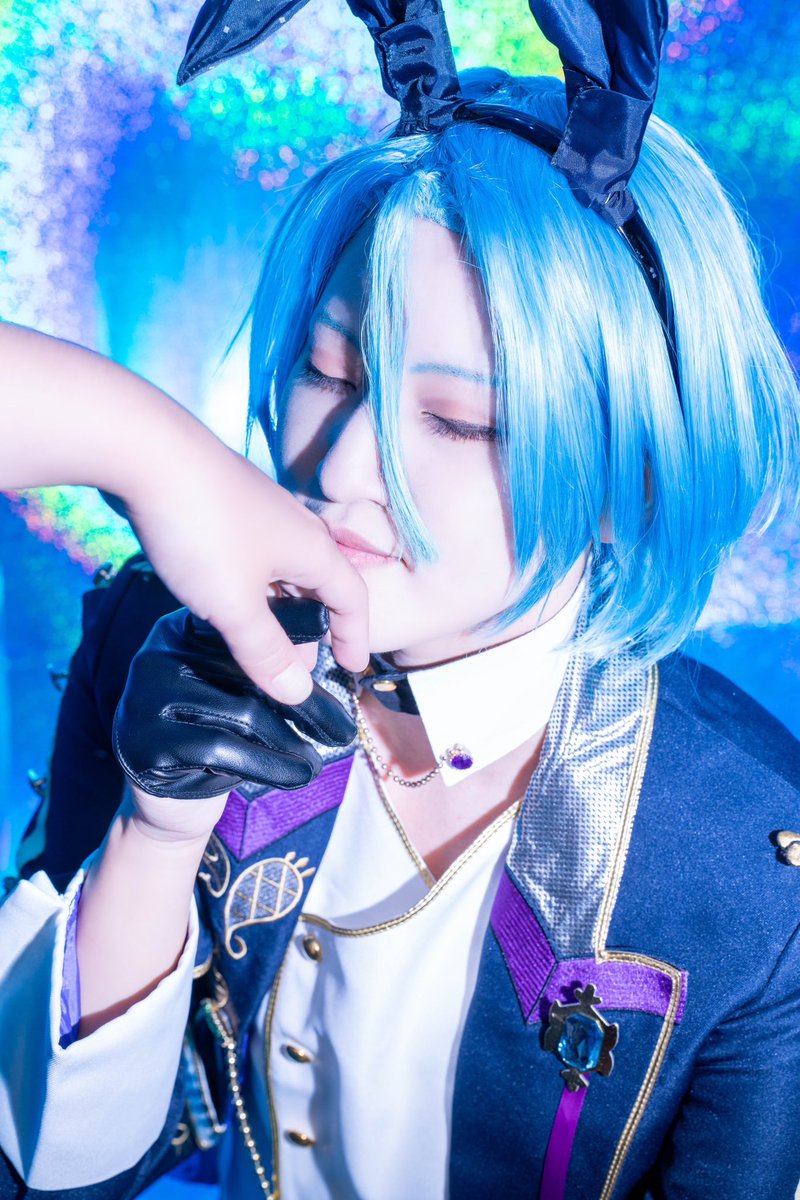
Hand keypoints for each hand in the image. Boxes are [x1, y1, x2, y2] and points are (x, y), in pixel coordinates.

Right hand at [113, 600, 356, 835]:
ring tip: (317, 763)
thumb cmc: (216, 741)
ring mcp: (146, 695)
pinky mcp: (145, 739)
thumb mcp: (242, 697)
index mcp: (183, 629)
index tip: (344, 666)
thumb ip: (269, 671)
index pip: (249, 622)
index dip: (299, 639)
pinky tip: (298, 777)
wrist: (166, 806)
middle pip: (252, 670)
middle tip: (344, 730)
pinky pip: (223, 748)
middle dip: (306, 704)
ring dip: (291, 742)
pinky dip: (271, 765)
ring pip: (244, 711)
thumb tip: (329, 657)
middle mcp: (160, 653)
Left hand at [124, 441, 368, 704]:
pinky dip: (251, 582)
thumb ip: (266, 651)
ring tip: (258, 636)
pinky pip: (253, 552)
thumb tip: (299, 691)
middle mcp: (295, 524)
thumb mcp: (234, 604)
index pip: (353, 597)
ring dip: (279, 604)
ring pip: (283, 566)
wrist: (146, 450)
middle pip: (320, 581)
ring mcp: (259, 508)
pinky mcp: (225, 500)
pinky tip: (222, 595)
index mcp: (313, 549)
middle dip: (315, 623)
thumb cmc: (202, 528)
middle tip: (297, 662)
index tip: (350, 667)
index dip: (355, 636)